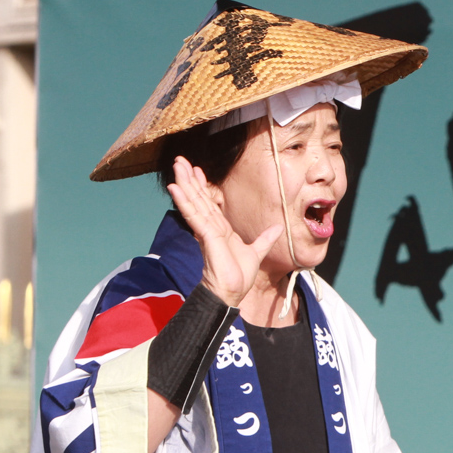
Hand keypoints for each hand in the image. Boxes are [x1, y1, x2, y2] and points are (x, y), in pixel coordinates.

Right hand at [166, 156, 281, 306]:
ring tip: (176, 166)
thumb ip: (264, 239)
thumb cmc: (239, 276)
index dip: (203, 186)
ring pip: (194, 202)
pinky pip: (194, 216)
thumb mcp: (256, 252)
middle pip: (199, 198)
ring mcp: (207, 231)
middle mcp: (211, 227)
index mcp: (221, 229)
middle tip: (180, 160)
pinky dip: (185, 201)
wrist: (232, 292)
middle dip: (190, 179)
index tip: (197, 170)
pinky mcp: (206, 237)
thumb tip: (277, 228)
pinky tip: (175, 189)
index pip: (210, 202)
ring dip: (185, 183)